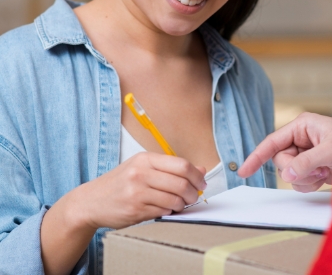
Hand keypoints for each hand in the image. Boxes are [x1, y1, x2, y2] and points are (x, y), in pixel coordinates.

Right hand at [75, 152, 206, 229]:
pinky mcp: (135, 210)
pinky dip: (169, 212)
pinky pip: (162, 212)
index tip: (201, 183)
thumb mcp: (143, 167)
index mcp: (145, 159)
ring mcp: (137, 192)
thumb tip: (201, 170)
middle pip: (181, 182)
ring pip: (174, 199)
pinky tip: (166, 209)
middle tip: (194, 197)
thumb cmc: (121, 182)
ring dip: (182, 204)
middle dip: (192, 192)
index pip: (181, 165)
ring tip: (180, 204)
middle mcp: (141, 173)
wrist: (91, 201)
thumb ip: (171, 168)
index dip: (196, 175)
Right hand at [238, 113, 331, 191]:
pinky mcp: (310, 166)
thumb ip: (305, 162)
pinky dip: (308, 183)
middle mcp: (300, 138)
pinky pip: (297, 180)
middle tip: (315, 169)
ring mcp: (304, 153)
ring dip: (304, 178)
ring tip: (323, 172)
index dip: (257, 156)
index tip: (243, 171)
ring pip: (288, 172)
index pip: (272, 141)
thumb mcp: (329, 151)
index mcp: (302, 126)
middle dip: (295, 169)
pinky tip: (323, 177)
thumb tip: (285, 174)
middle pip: (280, 160)